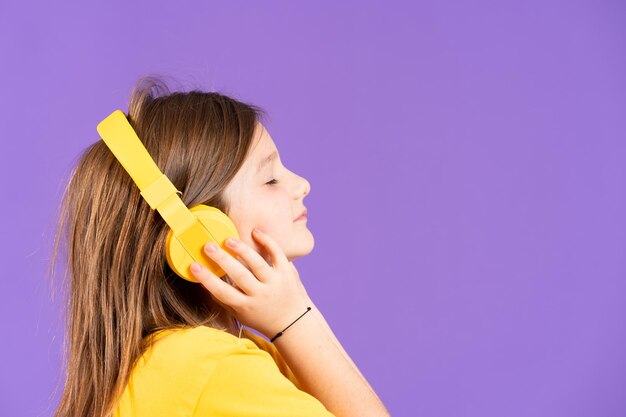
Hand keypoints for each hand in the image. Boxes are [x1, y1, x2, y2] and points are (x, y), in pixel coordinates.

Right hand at [190, 228, 312, 338]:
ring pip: (257, 263)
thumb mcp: (241, 315)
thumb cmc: (262, 318)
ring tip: (228, 240)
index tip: (194, 266)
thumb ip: (224, 300)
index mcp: (246, 306)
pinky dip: (267, 241)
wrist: (294, 323)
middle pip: (239, 275)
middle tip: (208, 246)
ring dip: (242, 250)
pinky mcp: (287, 272)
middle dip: (222, 259)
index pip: (223, 292)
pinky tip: (255, 232)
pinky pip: (277, 254)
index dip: (207, 279)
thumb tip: (204, 283)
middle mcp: (260, 294)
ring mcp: (275, 283)